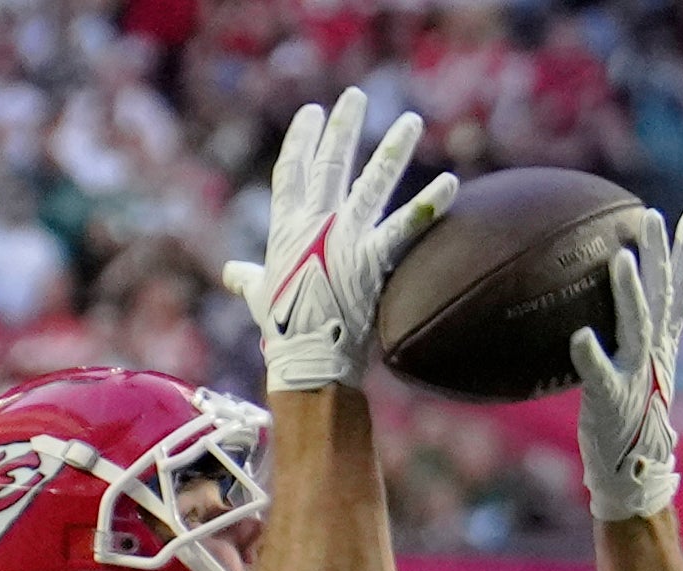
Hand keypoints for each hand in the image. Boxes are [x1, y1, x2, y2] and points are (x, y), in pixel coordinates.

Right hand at [220, 91, 454, 393]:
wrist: (307, 360)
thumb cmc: (282, 331)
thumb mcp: (258, 296)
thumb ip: (247, 277)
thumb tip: (231, 272)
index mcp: (287, 229)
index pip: (293, 172)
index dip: (303, 140)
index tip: (313, 112)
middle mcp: (316, 225)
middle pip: (331, 164)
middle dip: (343, 127)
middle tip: (355, 96)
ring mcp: (345, 239)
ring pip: (372, 182)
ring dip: (394, 149)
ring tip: (412, 121)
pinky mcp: (372, 260)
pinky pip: (406, 227)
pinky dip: (430, 205)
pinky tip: (451, 182)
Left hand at [569, 206, 682, 521]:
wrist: (632, 473)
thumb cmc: (626, 417)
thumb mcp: (632, 367)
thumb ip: (626, 333)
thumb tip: (604, 301)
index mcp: (663, 343)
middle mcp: (655, 353)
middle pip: (664, 295)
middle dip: (662, 254)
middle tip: (653, 217)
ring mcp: (636, 374)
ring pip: (637, 325)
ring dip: (630, 292)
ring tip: (621, 258)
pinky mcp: (613, 399)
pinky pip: (601, 374)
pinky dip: (591, 356)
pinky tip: (579, 338)